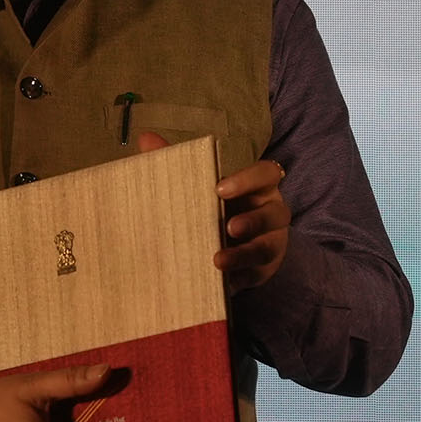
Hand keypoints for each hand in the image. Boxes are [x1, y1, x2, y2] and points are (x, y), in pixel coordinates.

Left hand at [136, 131, 289, 291]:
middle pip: (275, 214)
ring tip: (218, 261)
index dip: (248, 179)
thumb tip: (146, 137)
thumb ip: (177, 161)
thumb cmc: (213, 205)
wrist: (230, 244)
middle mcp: (271, 213)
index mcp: (258, 187)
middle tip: (228, 227)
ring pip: (266, 249)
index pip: (266, 174)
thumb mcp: (198, 184)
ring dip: (243, 255)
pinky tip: (222, 284)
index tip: (219, 187)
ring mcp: (270, 243)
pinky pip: (254, 277)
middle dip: (253, 221)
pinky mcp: (261, 271)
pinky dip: (238, 280)